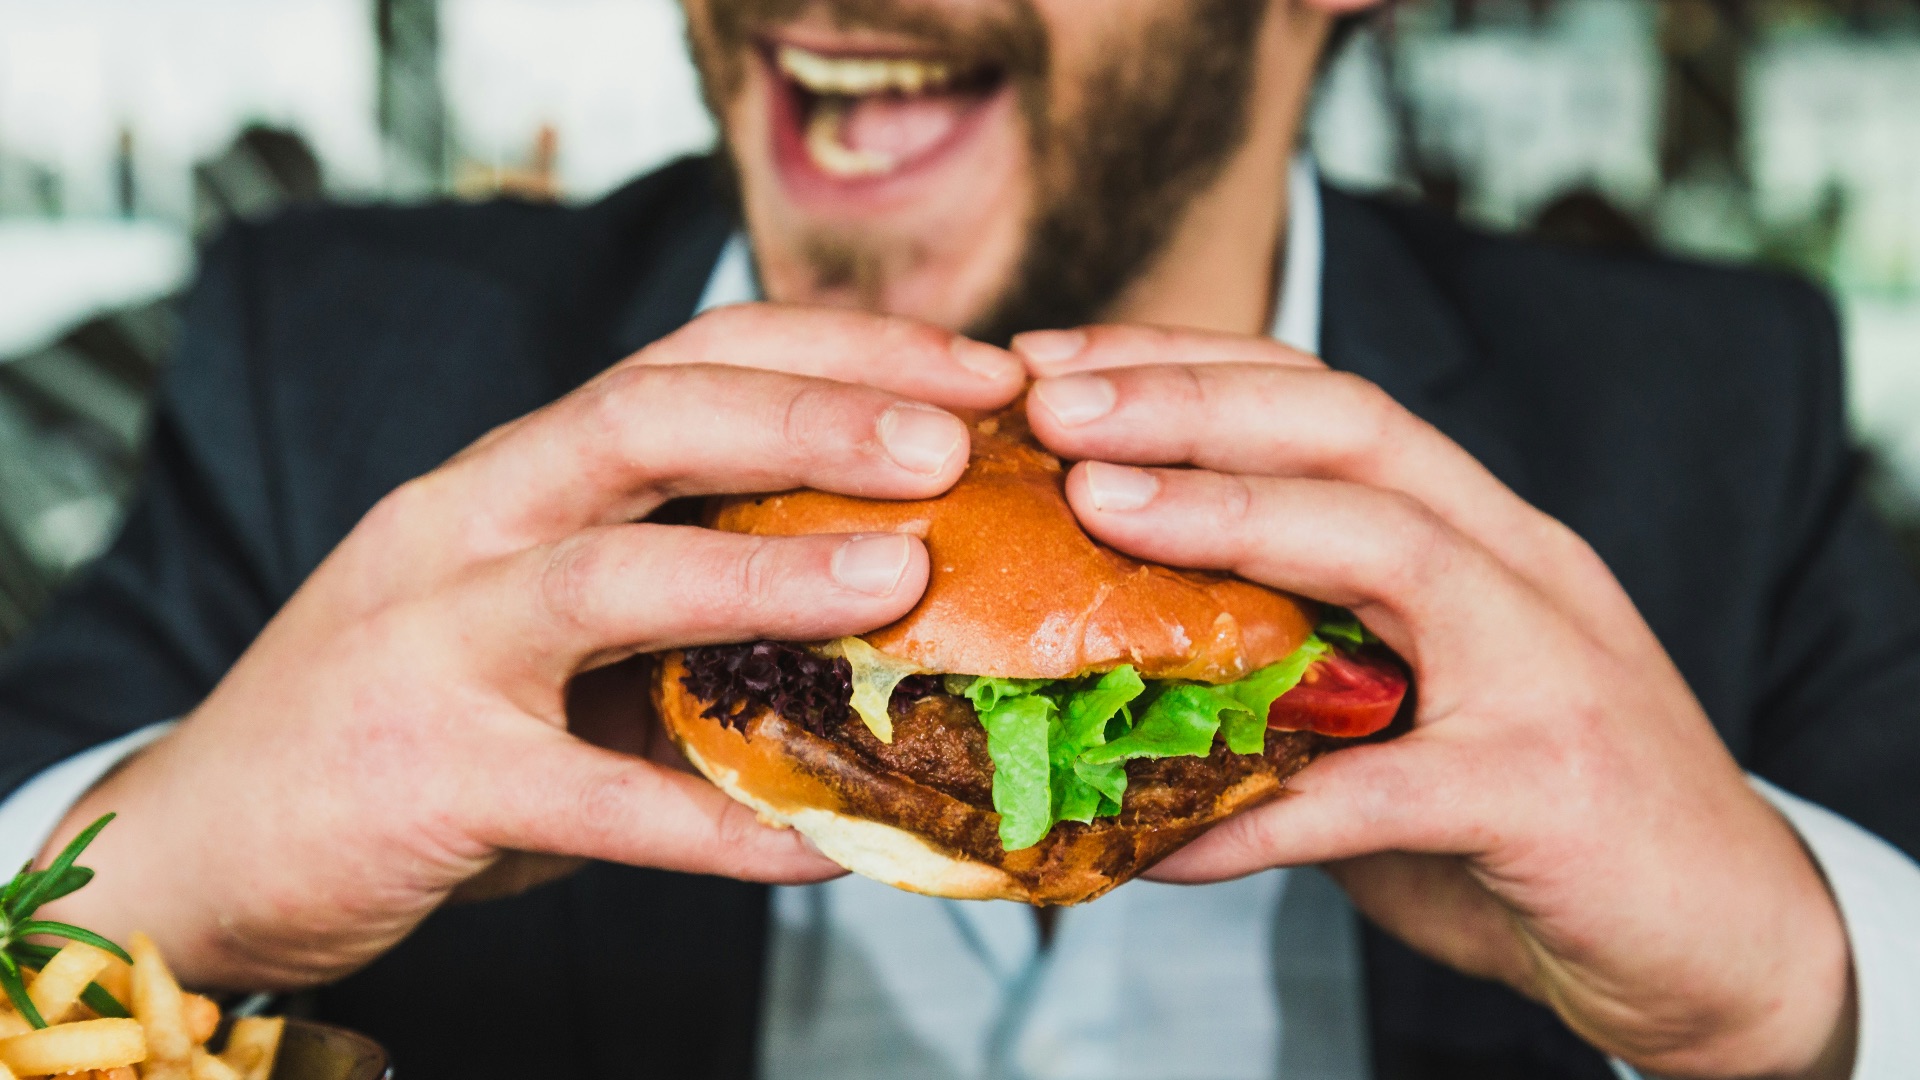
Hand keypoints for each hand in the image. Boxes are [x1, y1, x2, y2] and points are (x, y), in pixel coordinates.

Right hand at [41, 304, 1026, 989]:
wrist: (203, 838)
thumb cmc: (407, 714)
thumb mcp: (533, 616)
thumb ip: (667, 590)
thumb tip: (879, 599)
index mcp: (515, 472)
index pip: (686, 360)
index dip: (836, 352)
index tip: (972, 373)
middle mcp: (468, 523)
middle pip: (646, 418)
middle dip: (812, 412)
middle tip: (957, 435)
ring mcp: (433, 644)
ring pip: (607, 577)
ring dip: (767, 571)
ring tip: (904, 576)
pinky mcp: (425, 777)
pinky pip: (595, 802)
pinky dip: (717, 824)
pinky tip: (828, 844)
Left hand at [1015, 325, 1854, 1079]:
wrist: (1726, 939)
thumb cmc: (1542, 816)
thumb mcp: (1413, 707)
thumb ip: (1299, 670)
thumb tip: (1117, 659)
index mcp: (1479, 533)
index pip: (1327, 399)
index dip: (1189, 364)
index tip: (1057, 366)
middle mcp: (1519, 568)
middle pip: (1352, 426)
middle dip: (1192, 397)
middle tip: (1050, 402)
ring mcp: (1547, 666)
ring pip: (1387, 543)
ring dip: (1228, 513)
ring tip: (1095, 506)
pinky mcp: (1549, 790)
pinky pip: (1380, 790)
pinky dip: (1262, 809)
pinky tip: (1159, 838)